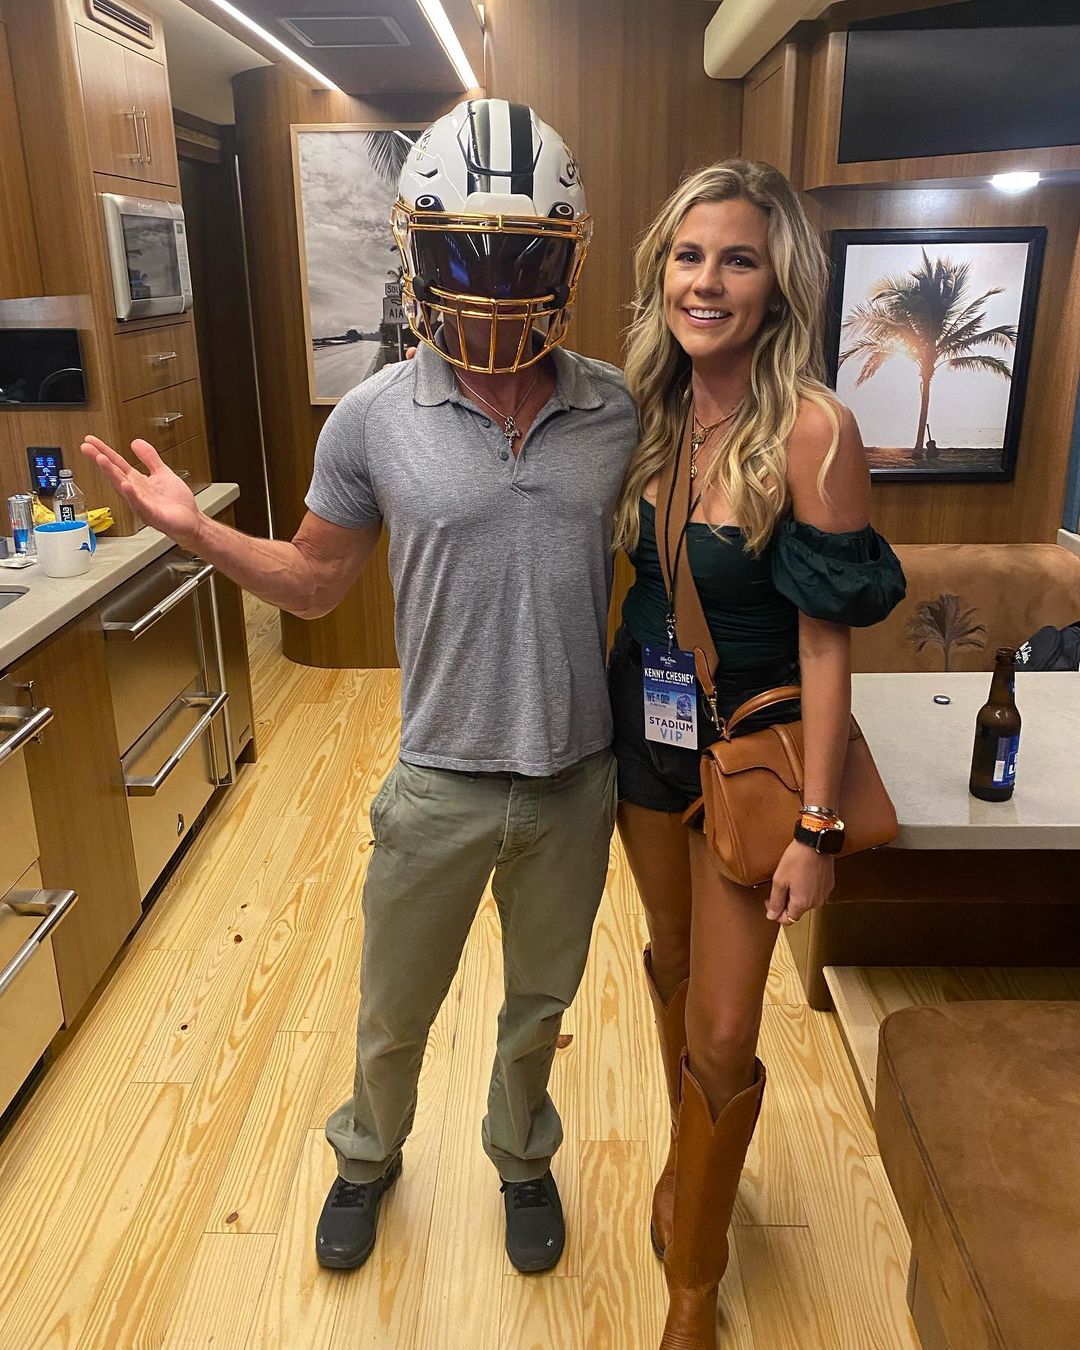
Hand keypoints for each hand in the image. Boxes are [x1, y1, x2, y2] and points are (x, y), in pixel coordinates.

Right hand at [80, 435, 202, 546]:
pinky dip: (132, 495)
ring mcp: (142, 504)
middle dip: (101, 460)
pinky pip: (140, 504)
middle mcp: (136, 493)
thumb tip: (135, 442)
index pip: (118, 464)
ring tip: (101, 460)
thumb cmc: (177, 503)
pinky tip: (125, 485)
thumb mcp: (162, 473)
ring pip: (123, 488)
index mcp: (138, 482)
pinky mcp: (153, 515)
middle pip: (115, 474)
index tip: (90, 441)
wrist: (192, 521)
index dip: (104, 451)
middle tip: (86, 447)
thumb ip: (149, 458)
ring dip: (112, 474)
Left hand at [766, 839, 834, 925]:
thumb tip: (772, 916)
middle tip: (779, 888)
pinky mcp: (829, 885)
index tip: (770, 901)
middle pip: (797, 911)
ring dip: (797, 896)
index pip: (788, 920)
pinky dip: (807, 889)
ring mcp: (824, 894)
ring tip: (791, 880)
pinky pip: (815, 893)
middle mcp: (816, 902)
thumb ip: (776, 901)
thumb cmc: (797, 859)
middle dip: (786, 903)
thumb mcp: (780, 880)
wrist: (816, 842)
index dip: (776, 913)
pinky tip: (802, 876)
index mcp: (802, 903)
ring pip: (806, 902)